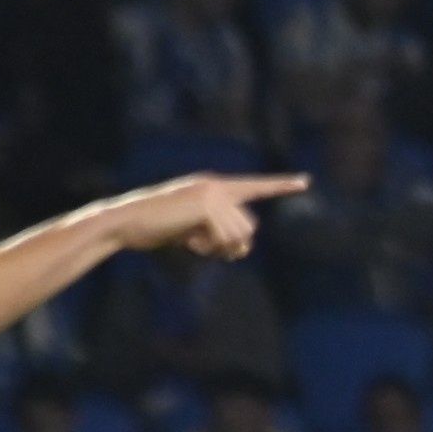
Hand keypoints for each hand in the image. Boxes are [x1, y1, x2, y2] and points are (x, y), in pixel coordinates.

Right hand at [100, 172, 301, 261]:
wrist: (127, 222)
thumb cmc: (159, 228)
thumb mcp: (196, 232)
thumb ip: (222, 235)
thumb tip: (246, 247)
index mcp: (215, 187)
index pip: (254, 186)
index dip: (280, 185)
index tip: (305, 182)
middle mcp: (216, 186)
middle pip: (248, 226)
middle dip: (232, 245)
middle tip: (206, 248)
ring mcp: (211, 194)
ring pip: (240, 234)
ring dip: (220, 249)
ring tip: (196, 244)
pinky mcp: (205, 205)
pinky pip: (225, 238)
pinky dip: (211, 248)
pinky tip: (192, 244)